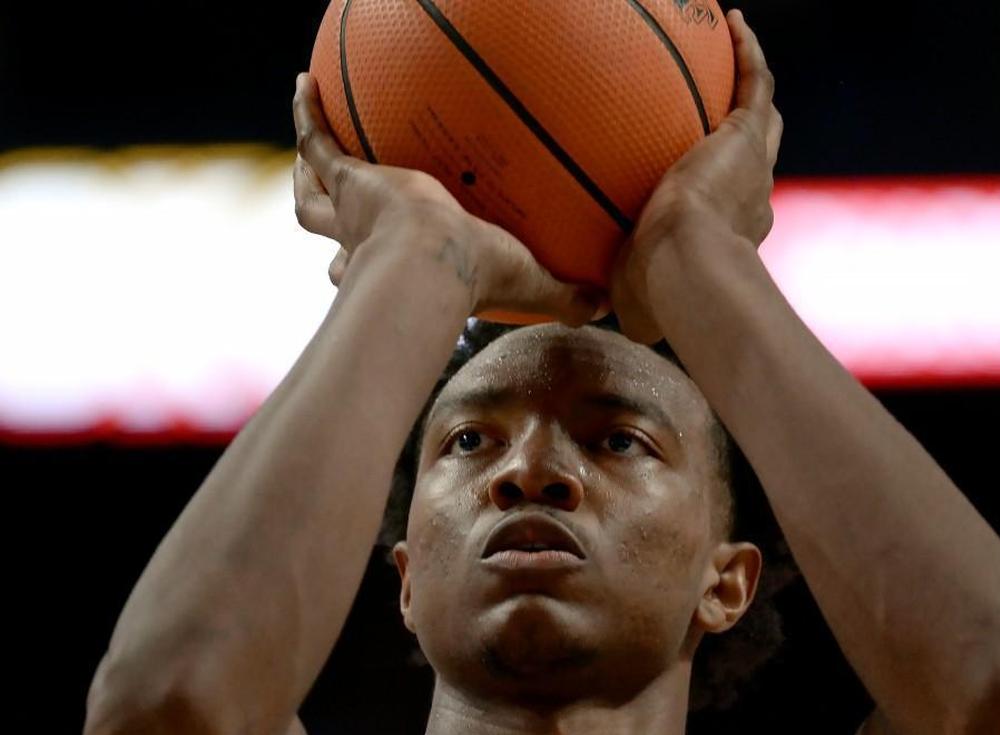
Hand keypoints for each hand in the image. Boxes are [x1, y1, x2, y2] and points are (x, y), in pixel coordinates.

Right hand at [292, 73, 604, 325]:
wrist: (432, 261)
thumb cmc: (474, 281)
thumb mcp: (528, 284)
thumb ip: (565, 293)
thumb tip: (609, 304)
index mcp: (394, 268)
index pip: (364, 272)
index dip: (356, 271)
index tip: (356, 268)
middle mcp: (363, 243)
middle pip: (331, 234)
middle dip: (326, 224)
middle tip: (327, 205)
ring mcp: (352, 210)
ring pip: (313, 192)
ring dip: (307, 173)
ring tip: (310, 142)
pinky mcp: (350, 177)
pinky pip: (318, 139)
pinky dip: (308, 113)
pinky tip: (306, 81)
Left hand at [610, 9, 781, 342]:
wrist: (688, 269)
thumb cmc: (660, 291)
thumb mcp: (632, 293)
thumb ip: (614, 294)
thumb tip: (586, 310)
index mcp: (731, 233)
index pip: (734, 203)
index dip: (725, 187)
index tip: (707, 180)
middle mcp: (752, 197)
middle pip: (759, 155)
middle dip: (749, 135)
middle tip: (731, 115)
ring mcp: (755, 165)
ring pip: (763, 115)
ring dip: (752, 82)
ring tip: (737, 48)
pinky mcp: (746, 135)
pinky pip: (754, 81)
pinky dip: (748, 52)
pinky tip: (733, 23)